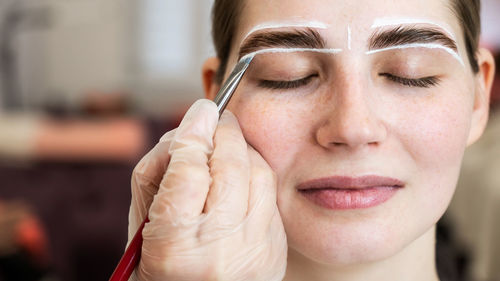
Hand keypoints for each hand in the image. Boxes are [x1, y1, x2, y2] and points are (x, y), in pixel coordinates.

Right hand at [128, 99, 286, 280]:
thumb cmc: (159, 268)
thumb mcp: (141, 226)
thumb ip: (158, 174)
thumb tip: (191, 128)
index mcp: (175, 247)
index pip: (189, 171)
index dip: (194, 134)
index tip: (199, 112)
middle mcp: (221, 250)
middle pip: (232, 167)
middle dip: (225, 133)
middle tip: (217, 120)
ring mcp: (254, 252)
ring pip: (259, 175)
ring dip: (242, 151)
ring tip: (226, 149)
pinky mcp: (275, 251)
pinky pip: (270, 196)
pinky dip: (254, 178)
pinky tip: (239, 181)